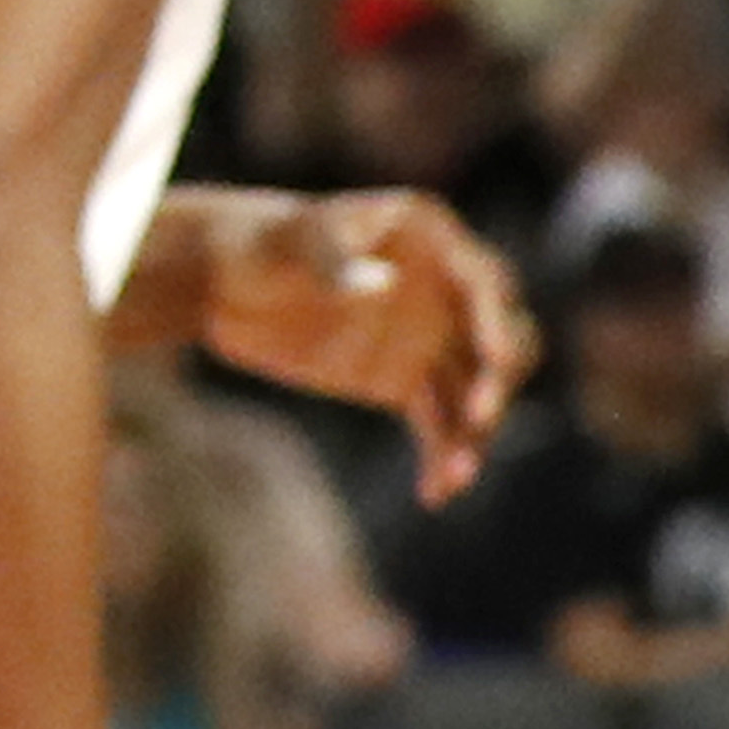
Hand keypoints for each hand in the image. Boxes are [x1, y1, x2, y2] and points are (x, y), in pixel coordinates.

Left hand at [194, 189, 532, 503]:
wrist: (222, 281)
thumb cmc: (260, 243)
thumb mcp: (291, 242)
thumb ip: (333, 259)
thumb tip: (382, 286)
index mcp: (430, 236)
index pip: (485, 279)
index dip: (497, 317)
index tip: (495, 357)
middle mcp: (447, 287)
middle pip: (506, 338)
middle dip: (501, 379)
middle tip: (478, 415)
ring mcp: (432, 337)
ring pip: (477, 391)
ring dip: (477, 433)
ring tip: (455, 475)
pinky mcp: (408, 381)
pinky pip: (440, 423)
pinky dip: (442, 456)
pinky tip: (434, 492)